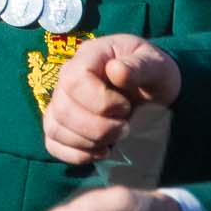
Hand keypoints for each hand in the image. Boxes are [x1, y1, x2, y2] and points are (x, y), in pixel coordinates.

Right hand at [41, 33, 180, 164]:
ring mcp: (61, 101)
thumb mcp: (157, 66)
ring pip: (54, 128)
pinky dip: (75, 154)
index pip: (75, 80)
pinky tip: (100, 152)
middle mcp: (67, 76)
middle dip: (97, 127)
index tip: (125, 107)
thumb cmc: (154, 75)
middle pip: (63, 108)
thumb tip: (115, 70)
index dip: (99, 101)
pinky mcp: (61, 124)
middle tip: (125, 128)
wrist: (153, 93)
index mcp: (90, 56)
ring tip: (114, 140)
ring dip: (87, 142)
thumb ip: (141, 66)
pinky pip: (52, 143)